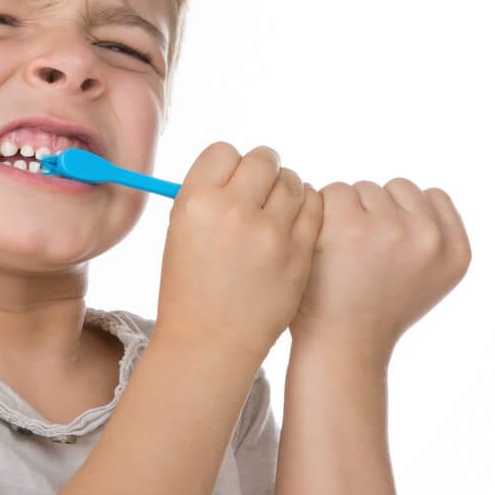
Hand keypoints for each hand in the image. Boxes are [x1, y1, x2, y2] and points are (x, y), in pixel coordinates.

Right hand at [154, 142, 324, 373]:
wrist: (210, 343)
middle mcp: (233, 211)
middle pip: (263, 160)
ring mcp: (270, 233)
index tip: (232, 180)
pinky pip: (313, 209)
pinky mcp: (298, 253)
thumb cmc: (191, 288)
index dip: (230, 165)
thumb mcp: (181, 234)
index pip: (223, 151)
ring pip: (292, 181)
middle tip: (261, 190)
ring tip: (276, 212)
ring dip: (286, 189)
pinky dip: (306, 209)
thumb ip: (208, 197)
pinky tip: (294, 224)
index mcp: (196, 202)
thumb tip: (239, 169)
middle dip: (263, 171)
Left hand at [289, 179, 470, 360]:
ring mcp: (390, 230)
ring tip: (343, 254)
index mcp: (456, 251)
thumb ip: (432, 234)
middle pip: (397, 188)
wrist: (339, 344)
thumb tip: (410, 192)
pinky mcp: (349, 227)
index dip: (404, 215)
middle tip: (362, 256)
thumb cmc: (376, 308)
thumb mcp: (428, 277)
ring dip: (349, 212)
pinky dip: (324, 212)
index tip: (388, 248)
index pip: (432, 196)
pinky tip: (323, 244)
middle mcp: (429, 238)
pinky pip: (334, 192)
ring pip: (364, 188)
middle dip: (376, 212)